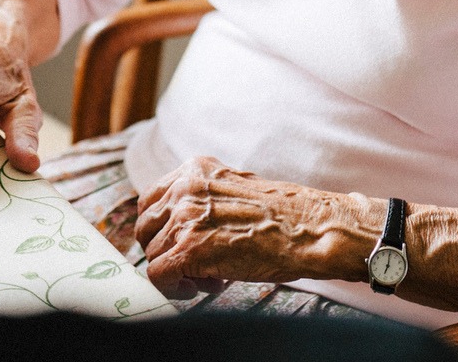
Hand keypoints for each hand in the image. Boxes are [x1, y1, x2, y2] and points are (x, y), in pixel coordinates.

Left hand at [134, 156, 382, 298]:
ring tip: (211, 277)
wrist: (312, 229)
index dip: (162, 229)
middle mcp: (184, 188)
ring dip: (177, 272)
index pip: (151, 201)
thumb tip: (179, 228)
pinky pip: (158, 275)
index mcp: (194, 170)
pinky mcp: (190, 249)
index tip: (179, 244)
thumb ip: (204, 200)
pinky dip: (174, 288)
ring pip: (152, 254)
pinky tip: (204, 287)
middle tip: (194, 266)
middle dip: (165, 251)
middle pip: (145, 228)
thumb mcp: (236, 190)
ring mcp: (185, 218)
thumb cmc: (284, 216)